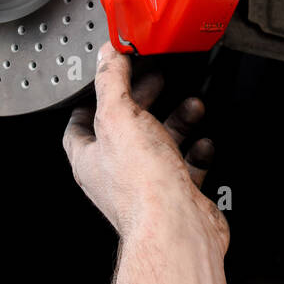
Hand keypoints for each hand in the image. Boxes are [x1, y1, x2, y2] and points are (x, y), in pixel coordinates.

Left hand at [63, 42, 226, 248]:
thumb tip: (107, 54)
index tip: (110, 75)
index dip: (92, 97)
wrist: (177, 229)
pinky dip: (197, 150)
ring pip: (161, 144)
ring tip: (192, 104)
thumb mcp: (118, 116)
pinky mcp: (177, 194)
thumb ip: (111, 80)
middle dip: (143, 100)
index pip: (80, 123)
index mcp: (91, 157)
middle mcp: (116, 174)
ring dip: (177, 121)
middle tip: (157, 79)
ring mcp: (148, 185)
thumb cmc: (142, 185)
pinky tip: (203, 141)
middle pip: (126, 128)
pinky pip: (188, 166)